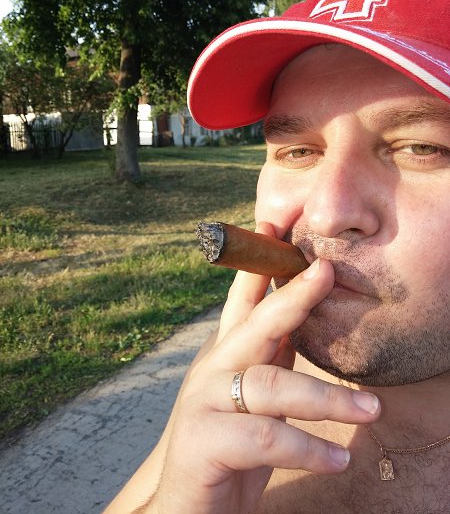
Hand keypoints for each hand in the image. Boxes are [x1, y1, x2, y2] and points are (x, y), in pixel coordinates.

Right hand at [150, 223, 379, 513]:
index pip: (243, 303)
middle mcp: (212, 370)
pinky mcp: (204, 442)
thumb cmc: (227, 445)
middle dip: (291, 296)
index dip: (259, 266)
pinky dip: (307, 448)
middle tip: (325, 272)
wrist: (183, 502)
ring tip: (370, 410)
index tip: (274, 228)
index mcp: (226, 356)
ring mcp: (204, 402)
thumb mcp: (252, 397)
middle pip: (254, 324)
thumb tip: (300, 322)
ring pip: (270, 386)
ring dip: (325, 398)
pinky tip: (336, 458)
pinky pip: (265, 438)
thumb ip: (271, 360)